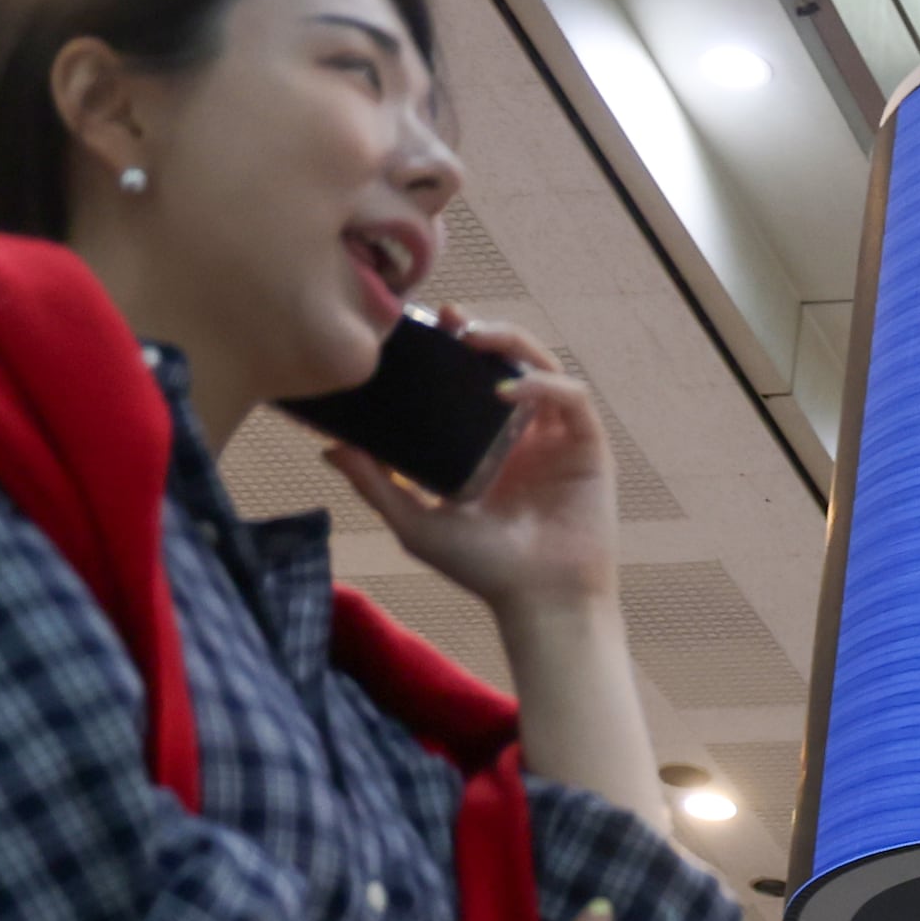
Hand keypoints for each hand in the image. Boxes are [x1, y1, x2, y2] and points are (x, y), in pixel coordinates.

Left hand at [327, 310, 616, 613]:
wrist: (538, 600)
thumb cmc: (484, 569)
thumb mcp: (416, 523)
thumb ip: (376, 485)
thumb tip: (330, 448)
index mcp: (489, 444)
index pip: (472, 380)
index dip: (453, 350)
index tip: (423, 328)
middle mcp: (525, 433)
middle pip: (511, 361)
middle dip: (484, 332)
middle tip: (451, 319)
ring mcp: (559, 438)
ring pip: (545, 367)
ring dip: (514, 345)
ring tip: (477, 339)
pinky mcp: (589, 448)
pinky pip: (573, 400)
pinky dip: (544, 385)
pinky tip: (509, 390)